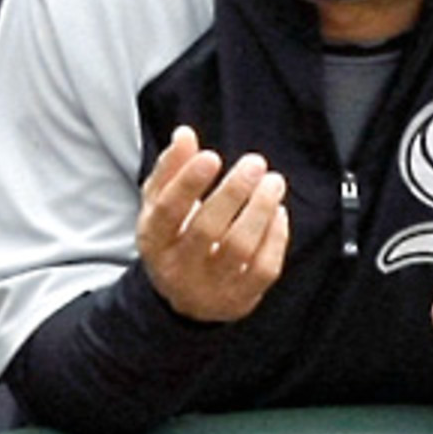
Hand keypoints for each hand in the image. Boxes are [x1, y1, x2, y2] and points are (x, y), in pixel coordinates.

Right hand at [137, 126, 289, 320]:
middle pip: (206, 230)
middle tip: (255, 162)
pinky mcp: (241, 298)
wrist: (187, 299)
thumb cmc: (175, 237)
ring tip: (274, 182)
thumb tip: (184, 134)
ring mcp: (211, 287)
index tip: (211, 156)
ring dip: (260, 210)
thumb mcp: (161, 205)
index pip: (168, 212)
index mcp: (154, 240)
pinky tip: (279, 212)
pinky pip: (264, 268)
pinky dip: (276, 236)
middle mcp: (179, 268)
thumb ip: (171, 169)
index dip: (188, 183)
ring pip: (239, 248)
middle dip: (233, 192)